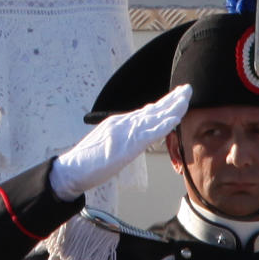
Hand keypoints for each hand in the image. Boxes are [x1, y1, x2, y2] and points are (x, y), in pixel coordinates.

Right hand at [50, 84, 192, 200]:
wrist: (72, 170)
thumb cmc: (88, 161)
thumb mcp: (108, 144)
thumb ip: (122, 138)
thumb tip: (137, 136)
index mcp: (119, 123)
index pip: (146, 111)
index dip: (163, 103)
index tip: (176, 97)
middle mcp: (123, 122)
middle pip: (153, 109)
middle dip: (172, 99)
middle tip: (186, 89)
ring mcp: (125, 132)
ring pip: (154, 117)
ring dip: (172, 107)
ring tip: (186, 97)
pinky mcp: (127, 144)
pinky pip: (150, 133)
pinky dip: (164, 125)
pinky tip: (175, 119)